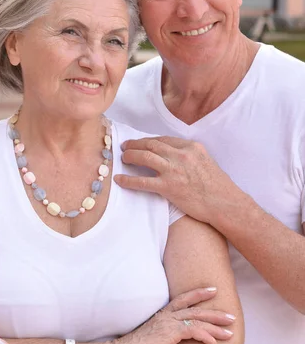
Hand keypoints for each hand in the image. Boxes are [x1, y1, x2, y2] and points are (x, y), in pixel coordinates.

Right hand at [113, 287, 234, 343]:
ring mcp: (167, 324)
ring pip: (197, 321)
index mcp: (163, 315)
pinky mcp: (168, 335)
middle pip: (196, 310)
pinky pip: (191, 332)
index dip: (199, 293)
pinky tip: (213, 343)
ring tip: (230, 333)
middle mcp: (167, 316)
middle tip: (232, 317)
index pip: (183, 298)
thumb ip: (163, 333)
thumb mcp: (152, 336)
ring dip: (215, 327)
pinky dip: (204, 336)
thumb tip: (172, 338)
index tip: (213, 290)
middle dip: (216, 313)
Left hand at [115, 137, 238, 224]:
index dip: (148, 140)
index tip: (140, 142)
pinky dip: (128, 180)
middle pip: (151, 144)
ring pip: (144, 157)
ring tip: (123, 158)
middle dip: (135, 144)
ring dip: (130, 155)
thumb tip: (175, 156)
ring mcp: (174, 170)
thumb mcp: (206, 161)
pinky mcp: (168, 187)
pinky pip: (142, 181)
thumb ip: (190, 156)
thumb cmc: (219, 186)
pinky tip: (119, 180)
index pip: (164, 139)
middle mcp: (181, 155)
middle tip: (125, 146)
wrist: (225, 203)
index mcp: (191, 147)